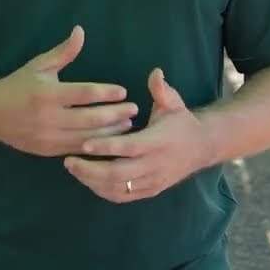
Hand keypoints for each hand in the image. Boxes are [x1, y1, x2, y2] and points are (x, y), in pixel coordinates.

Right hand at [0, 26, 136, 157]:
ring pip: (86, 138)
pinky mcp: (48, 151)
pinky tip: (111, 141)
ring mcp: (48, 137)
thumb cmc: (19, 85)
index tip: (123, 91)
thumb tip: (80, 31)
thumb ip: (63, 52)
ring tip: (129, 125)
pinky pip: (77, 150)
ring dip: (110, 133)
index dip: (105, 93)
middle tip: (134, 110)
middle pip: (89, 119)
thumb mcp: (39, 66)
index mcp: (47, 94)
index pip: (83, 94)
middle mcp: (48, 118)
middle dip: (115, 114)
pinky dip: (96, 146)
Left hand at [63, 68, 213, 202]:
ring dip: (92, 181)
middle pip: (118, 174)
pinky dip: (103, 191)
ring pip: (117, 188)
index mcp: (158, 142)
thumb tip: (155, 72)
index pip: (129, 147)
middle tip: (68, 161)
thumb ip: (161, 90)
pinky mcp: (149, 191)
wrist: (200, 148)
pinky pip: (122, 196)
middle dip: (90, 169)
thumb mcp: (174, 103)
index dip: (106, 147)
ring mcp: (152, 181)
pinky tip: (88, 181)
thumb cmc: (181, 122)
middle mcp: (154, 165)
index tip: (84, 144)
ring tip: (73, 169)